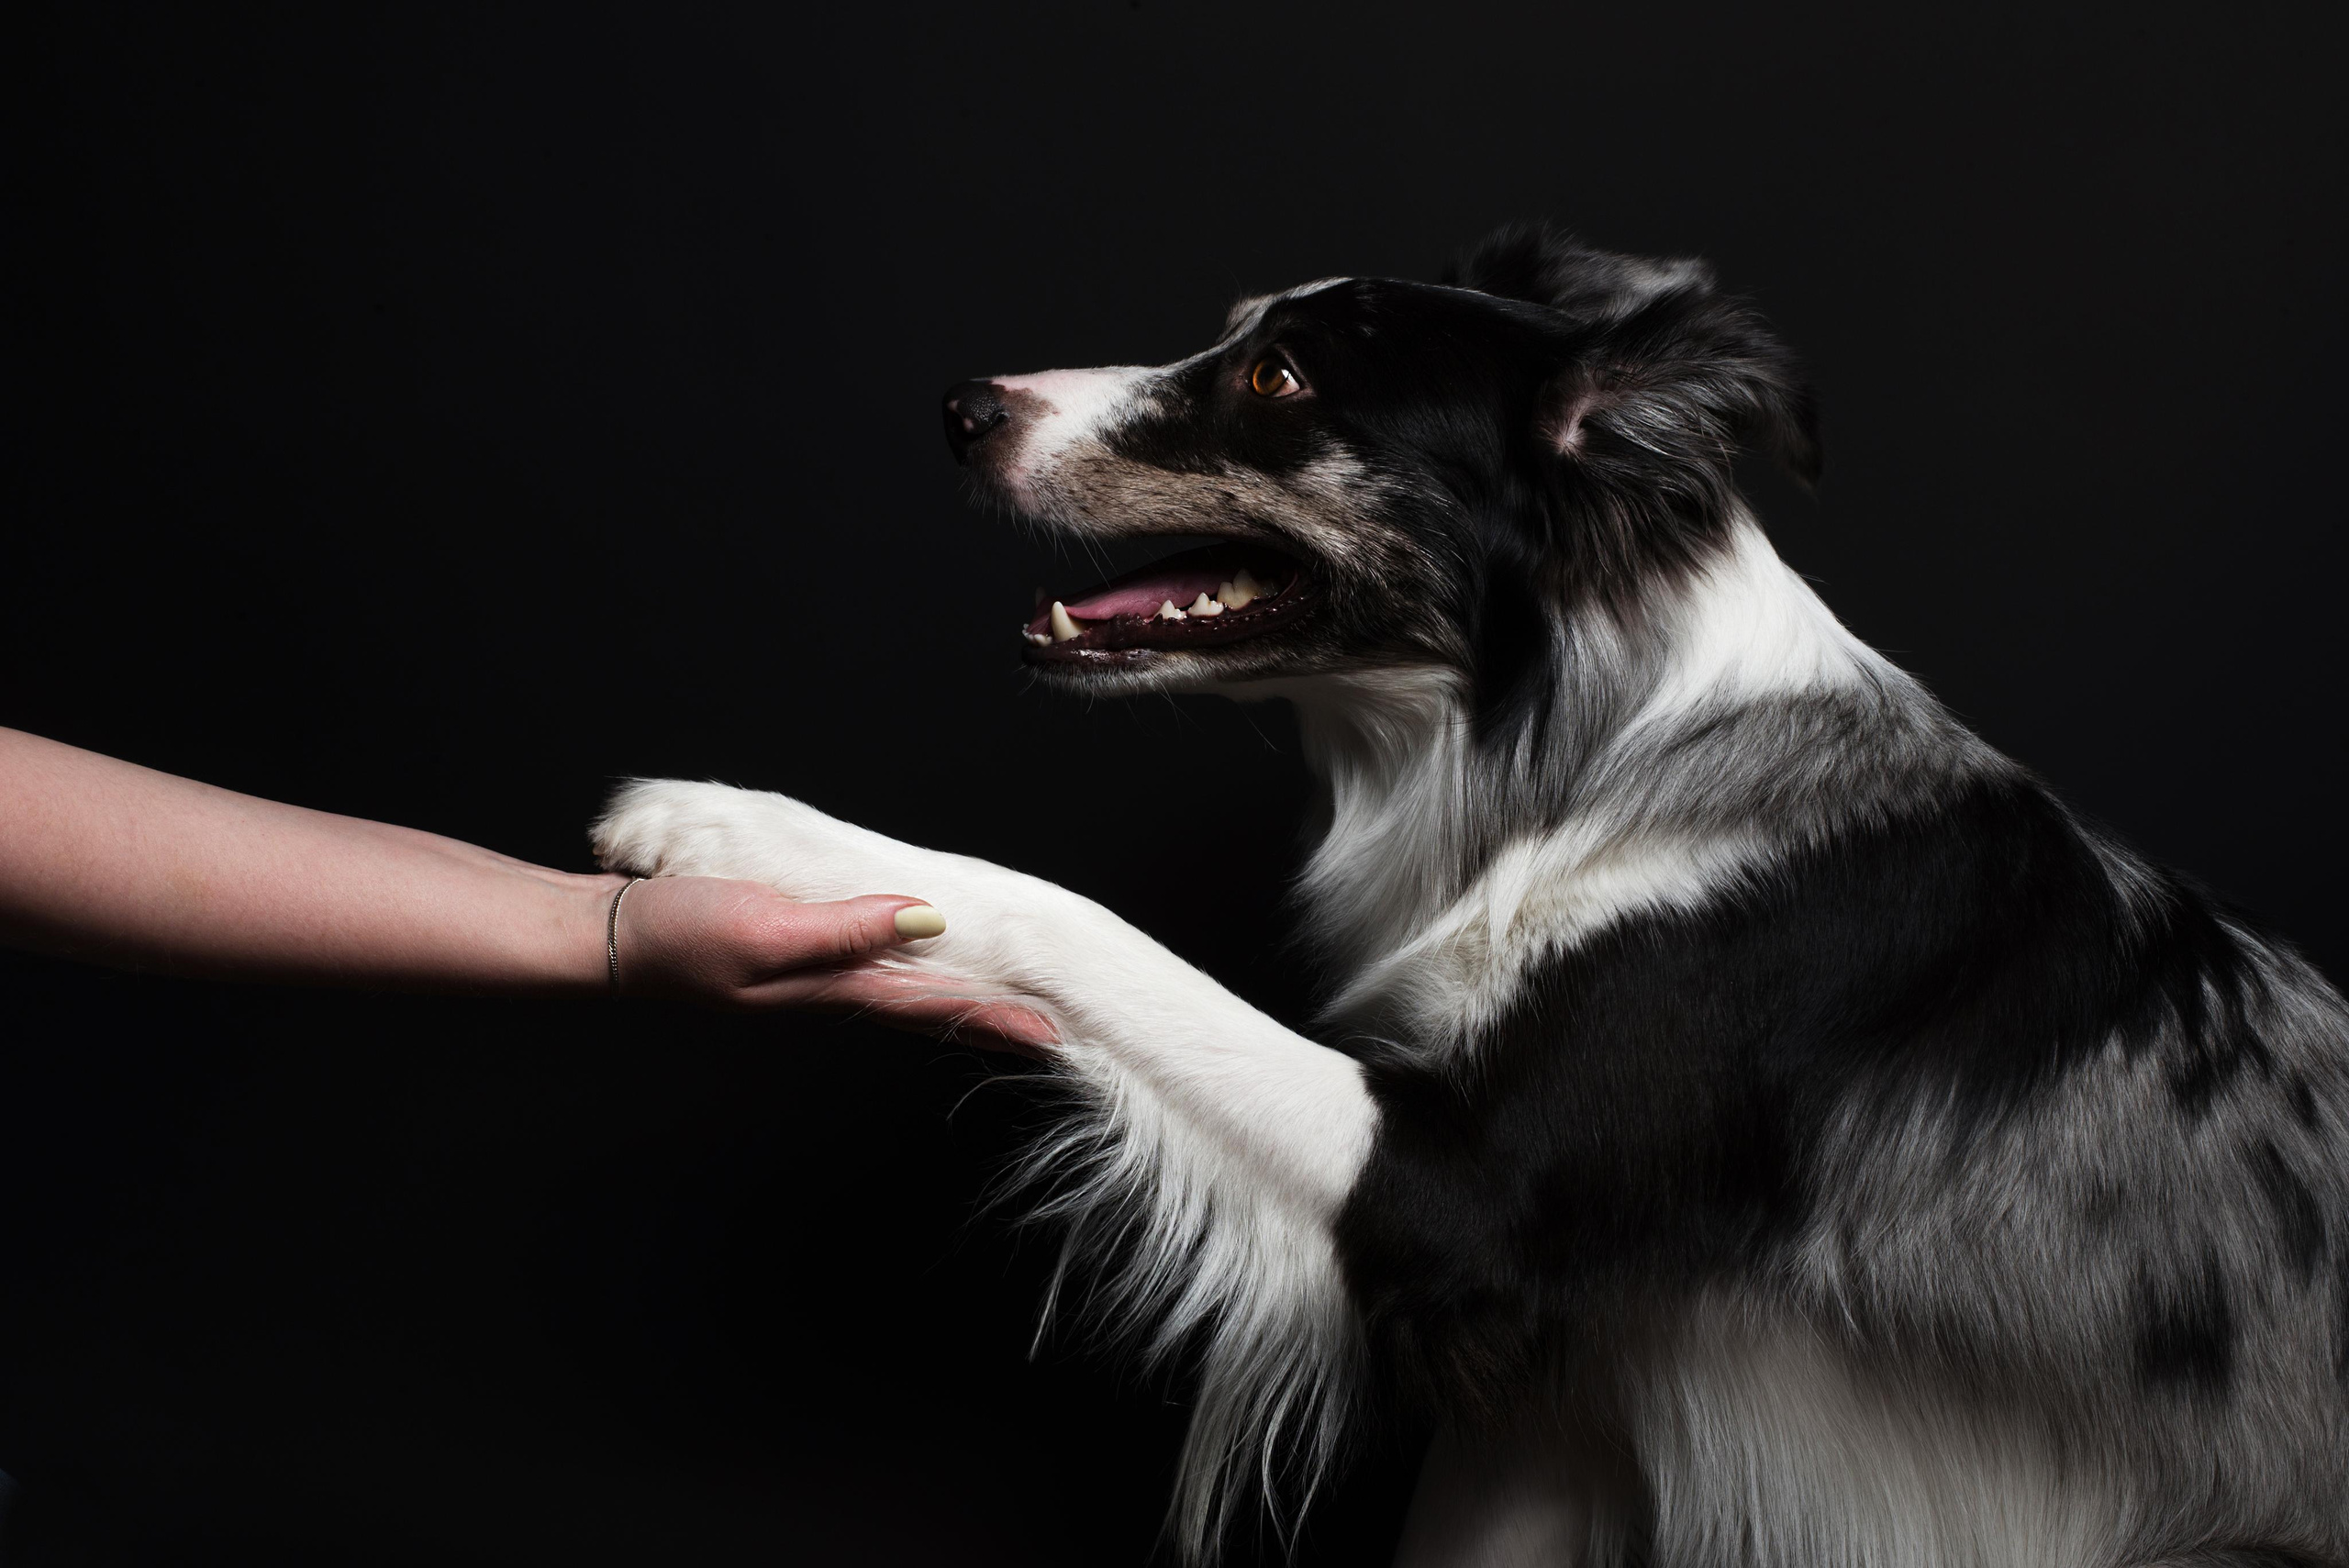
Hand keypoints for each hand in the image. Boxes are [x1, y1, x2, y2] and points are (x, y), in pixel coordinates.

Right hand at [607, 874, 1057, 1052]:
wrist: (604, 939)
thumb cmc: (676, 936)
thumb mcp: (764, 926)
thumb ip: (844, 927)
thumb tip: (927, 920)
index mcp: (830, 987)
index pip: (932, 1006)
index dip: (993, 1017)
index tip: (1054, 1034)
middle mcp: (827, 989)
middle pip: (926, 1009)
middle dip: (988, 1020)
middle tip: (1049, 1031)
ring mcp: (805, 977)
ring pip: (900, 992)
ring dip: (952, 1000)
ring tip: (1000, 1004)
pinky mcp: (785, 953)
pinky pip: (864, 968)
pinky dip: (904, 971)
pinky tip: (908, 960)